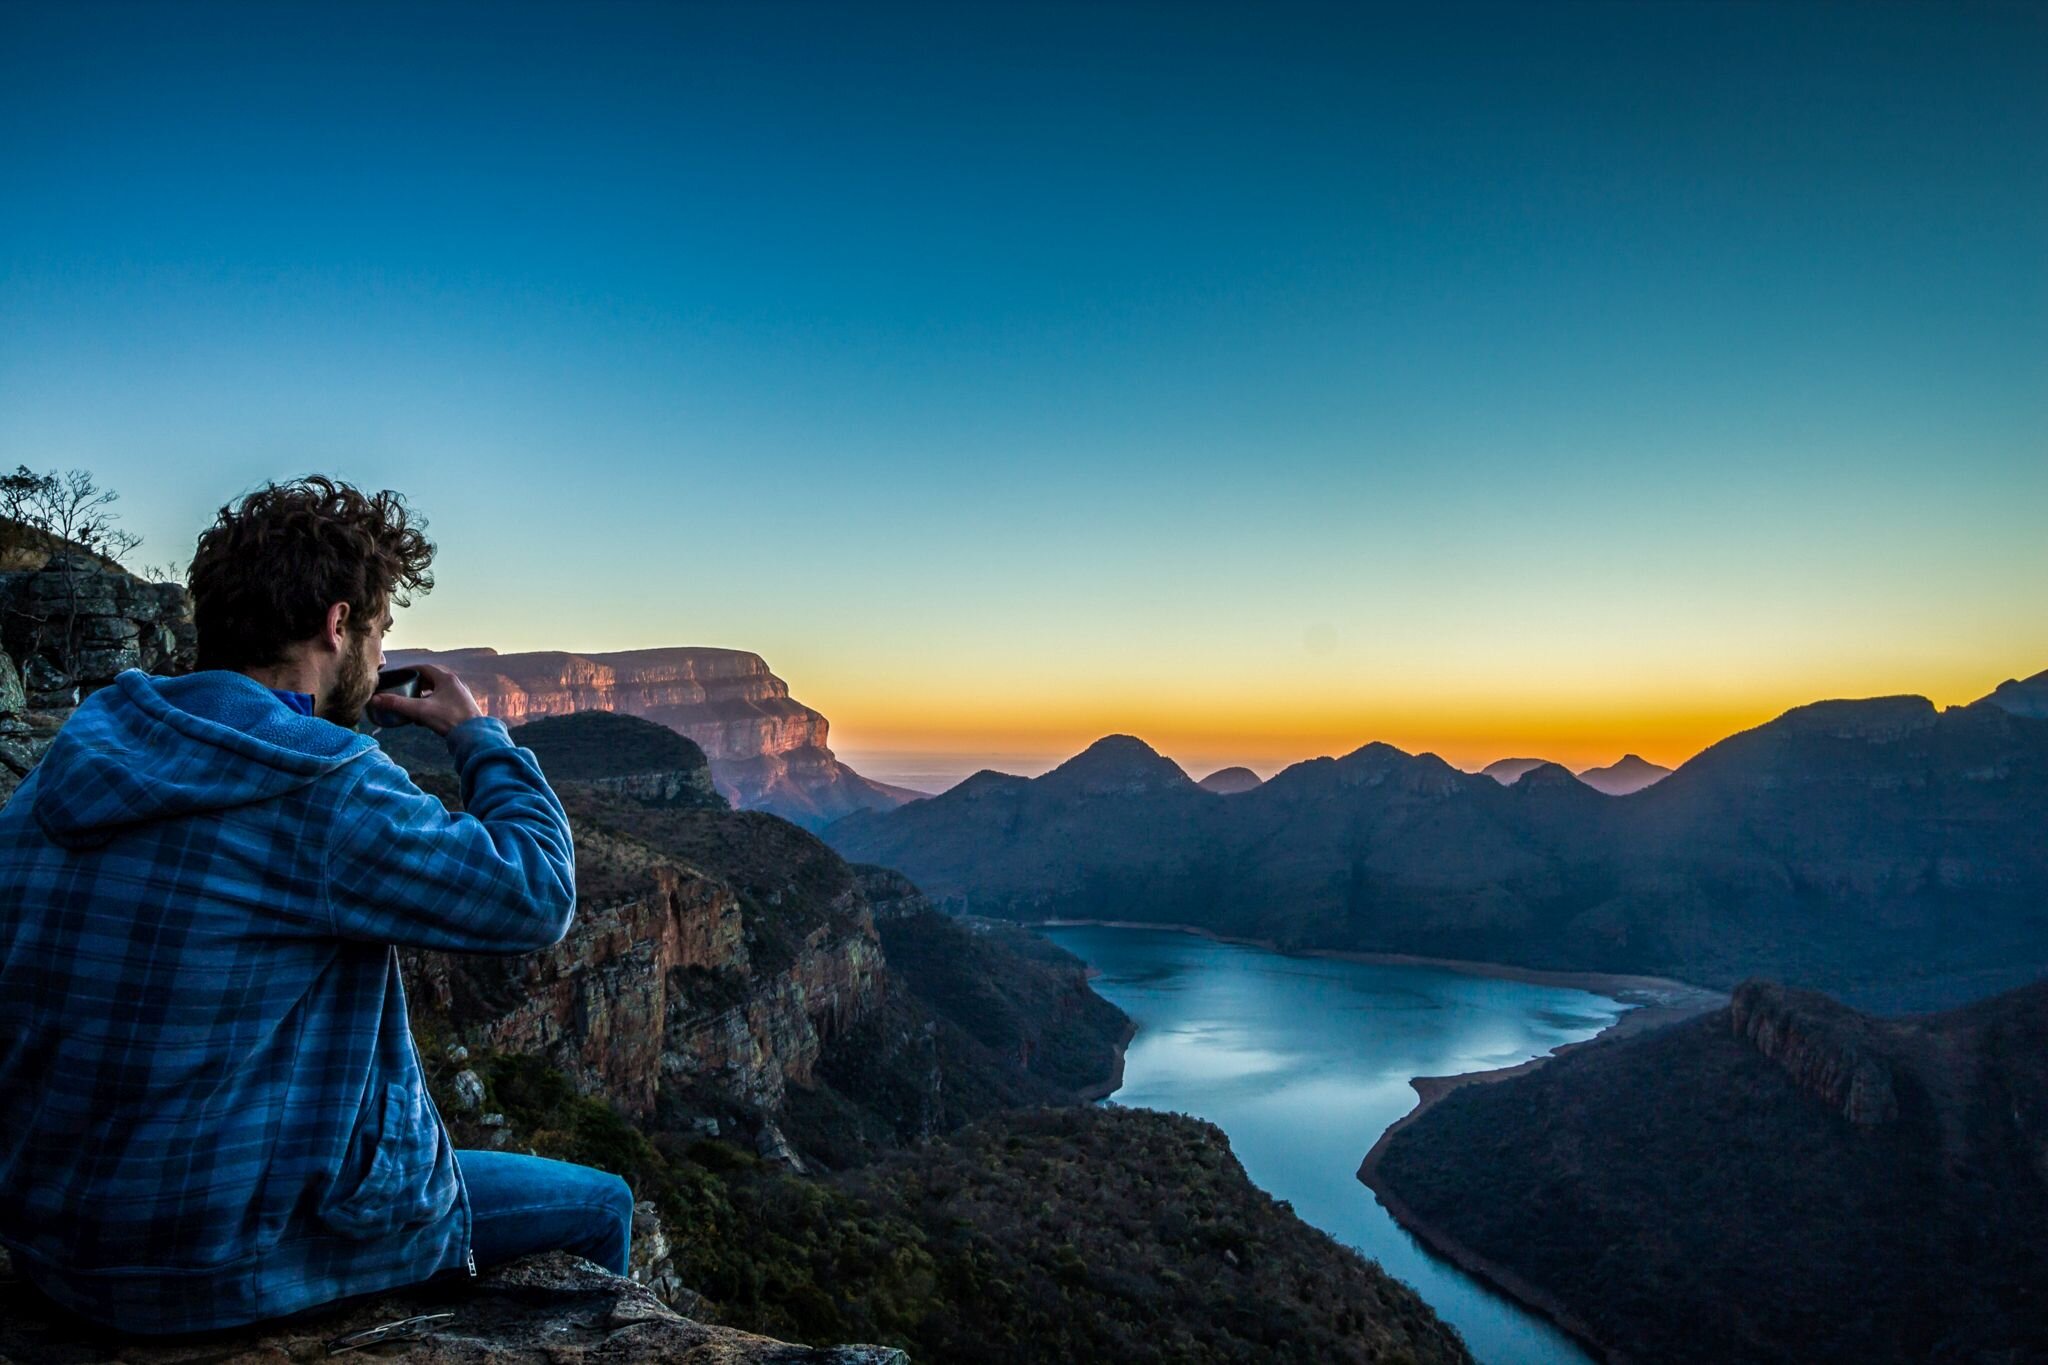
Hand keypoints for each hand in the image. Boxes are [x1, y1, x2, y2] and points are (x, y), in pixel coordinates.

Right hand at [370, 664, 484, 736]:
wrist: (475, 736)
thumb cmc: (450, 720)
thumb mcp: (420, 710)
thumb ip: (397, 704)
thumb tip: (375, 699)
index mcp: (446, 678)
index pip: (423, 667)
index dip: (408, 670)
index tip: (397, 676)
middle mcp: (455, 683)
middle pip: (431, 678)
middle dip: (415, 683)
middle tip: (402, 689)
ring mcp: (460, 695)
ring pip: (438, 690)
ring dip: (423, 695)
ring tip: (411, 703)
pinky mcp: (462, 707)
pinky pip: (444, 701)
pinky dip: (432, 704)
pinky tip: (424, 717)